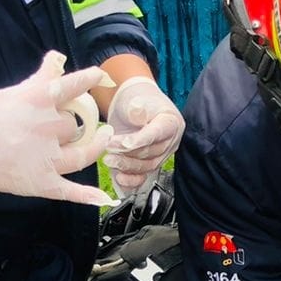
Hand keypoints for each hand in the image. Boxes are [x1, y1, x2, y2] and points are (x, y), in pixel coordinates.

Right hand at [0, 52, 112, 205]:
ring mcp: (45, 158)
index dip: (88, 80)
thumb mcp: (11, 94)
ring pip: (82, 153)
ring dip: (95, 147)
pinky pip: (70, 190)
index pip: (72, 86)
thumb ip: (39, 80)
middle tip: (67, 123)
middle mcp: (45, 128)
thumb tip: (57, 58)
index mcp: (37, 102)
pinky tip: (104, 197)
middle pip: (75, 124)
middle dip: (72, 123)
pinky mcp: (41, 182)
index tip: (100, 76)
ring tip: (102, 139)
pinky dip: (87, 195)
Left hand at [106, 76, 183, 194]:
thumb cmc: (137, 101)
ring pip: (146, 166)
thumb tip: (136, 110)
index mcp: (171, 122)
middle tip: (109, 146)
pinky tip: (119, 178)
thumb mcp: (137, 99)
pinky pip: (143, 177)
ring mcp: (160, 156)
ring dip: (126, 165)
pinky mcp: (148, 165)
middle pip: (151, 152)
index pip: (158, 133)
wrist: (134, 108)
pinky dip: (131, 181)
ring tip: (109, 159)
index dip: (142, 139)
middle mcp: (169, 141)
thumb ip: (138, 107)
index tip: (125, 142)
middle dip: (128, 151)